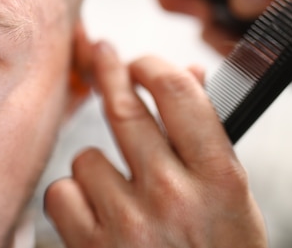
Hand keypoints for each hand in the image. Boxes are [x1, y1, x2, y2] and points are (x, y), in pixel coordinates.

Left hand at [45, 41, 266, 246]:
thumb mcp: (229, 197)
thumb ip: (207, 134)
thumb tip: (189, 73)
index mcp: (219, 180)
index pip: (177, 93)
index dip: (150, 65)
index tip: (137, 63)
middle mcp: (174, 197)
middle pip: (123, 109)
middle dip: (108, 76)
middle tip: (103, 61)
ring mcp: (129, 224)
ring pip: (86, 156)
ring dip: (95, 168)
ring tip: (121, 197)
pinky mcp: (90, 246)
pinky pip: (62, 192)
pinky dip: (72, 201)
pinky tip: (97, 220)